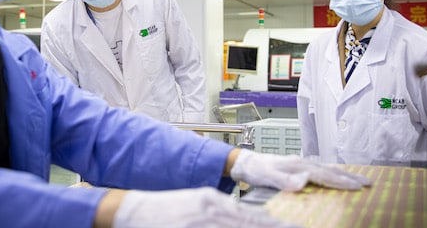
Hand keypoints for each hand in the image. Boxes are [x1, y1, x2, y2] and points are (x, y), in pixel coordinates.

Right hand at [113, 187, 299, 227]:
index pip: (251, 215)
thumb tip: (245, 218)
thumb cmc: (165, 211)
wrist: (132, 211)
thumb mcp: (196, 204)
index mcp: (212, 201)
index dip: (275, 224)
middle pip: (249, 225)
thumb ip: (220, 211)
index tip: (294, 227)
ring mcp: (200, 223)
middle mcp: (210, 211)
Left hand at [230, 150, 371, 191]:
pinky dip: (333, 173)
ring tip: (360, 179)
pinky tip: (337, 176)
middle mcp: (302, 162)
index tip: (357, 187)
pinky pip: (321, 169)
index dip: (341, 182)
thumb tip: (304, 180)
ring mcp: (301, 163)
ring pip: (328, 169)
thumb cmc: (257, 169)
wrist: (247, 162)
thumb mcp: (268, 176)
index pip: (324, 175)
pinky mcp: (299, 166)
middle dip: (350, 177)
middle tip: (368, 183)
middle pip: (331, 169)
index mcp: (298, 164)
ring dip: (345, 175)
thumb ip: (285, 179)